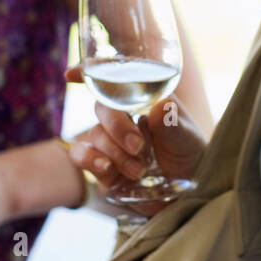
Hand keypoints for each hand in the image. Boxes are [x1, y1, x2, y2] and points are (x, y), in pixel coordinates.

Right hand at [64, 65, 206, 210]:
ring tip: (139, 169)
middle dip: (116, 126)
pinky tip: (106, 167)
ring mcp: (110, 140)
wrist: (186, 188)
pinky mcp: (101, 164)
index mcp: (142, 98)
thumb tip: (161, 107)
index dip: (92, 71)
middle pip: (102, 107)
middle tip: (138, 146)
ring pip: (94, 134)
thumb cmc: (187, 153)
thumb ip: (172, 123)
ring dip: (114, 151)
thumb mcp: (187, 137)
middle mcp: (122, 116)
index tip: (72, 75)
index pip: (114, 79)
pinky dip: (90, 160)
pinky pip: (81, 155)